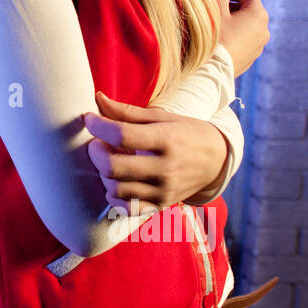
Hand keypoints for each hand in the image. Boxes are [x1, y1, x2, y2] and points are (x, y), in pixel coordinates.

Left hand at [83, 91, 229, 214]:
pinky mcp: (160, 205)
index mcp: (166, 139)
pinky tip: (117, 180)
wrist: (216, 160)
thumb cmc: (184, 133)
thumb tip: (97, 99)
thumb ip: (126, 111)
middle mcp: (165, 168)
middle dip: (95, 152)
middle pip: (113, 166)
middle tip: (98, 143)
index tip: (90, 120)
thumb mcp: (161, 117)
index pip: (121, 134)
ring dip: (103, 173)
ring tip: (110, 159)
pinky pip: (127, 208)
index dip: (97, 126)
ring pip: (116, 189)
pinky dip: (114, 196)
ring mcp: (163, 191)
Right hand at [217, 0, 269, 77]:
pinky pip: (245, 40)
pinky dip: (235, 36)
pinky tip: (220, 41)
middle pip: (249, 9)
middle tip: (214, 10)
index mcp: (258, 14)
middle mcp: (264, 29)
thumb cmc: (214, 37)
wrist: (213, 69)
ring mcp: (260, 45)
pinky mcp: (252, 57)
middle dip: (232, 7)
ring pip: (247, 25)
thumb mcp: (216, 9)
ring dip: (234, 22)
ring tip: (216, 26)